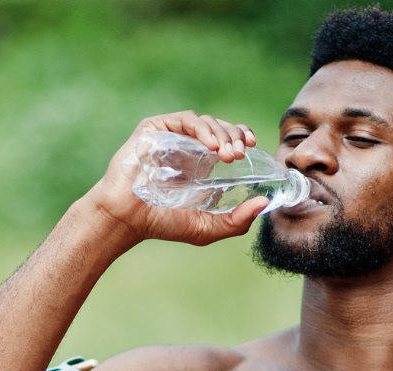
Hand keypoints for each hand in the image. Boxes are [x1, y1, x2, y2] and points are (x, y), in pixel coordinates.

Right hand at [85, 110, 268, 247]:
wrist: (128, 218)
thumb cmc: (164, 224)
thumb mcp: (207, 228)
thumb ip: (237, 221)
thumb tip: (265, 203)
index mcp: (201, 164)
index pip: (227, 140)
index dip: (241, 137)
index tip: (251, 146)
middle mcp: (188, 147)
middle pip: (220, 127)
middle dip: (234, 135)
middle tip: (240, 153)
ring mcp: (172, 136)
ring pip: (205, 121)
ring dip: (221, 134)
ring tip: (228, 154)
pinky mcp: (156, 128)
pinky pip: (184, 120)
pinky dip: (201, 129)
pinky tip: (211, 146)